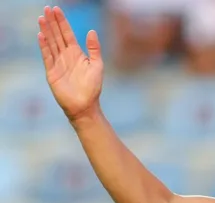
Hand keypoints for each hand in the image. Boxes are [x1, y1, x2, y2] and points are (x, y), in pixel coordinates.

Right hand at [38, 5, 103, 121]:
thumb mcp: (97, 66)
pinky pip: (47, 56)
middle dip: (52, 22)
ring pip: (51, 43)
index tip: (57, 9)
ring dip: (46, 31)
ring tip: (42, 18)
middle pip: (57, 35)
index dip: (62, 22)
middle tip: (47, 9)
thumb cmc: (93, 87)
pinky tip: (41, 36)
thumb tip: (91, 31)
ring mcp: (58, 63)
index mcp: (76, 53)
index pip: (68, 34)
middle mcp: (66, 56)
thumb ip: (94, 49)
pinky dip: (44, 46)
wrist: (85, 105)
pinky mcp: (52, 72)